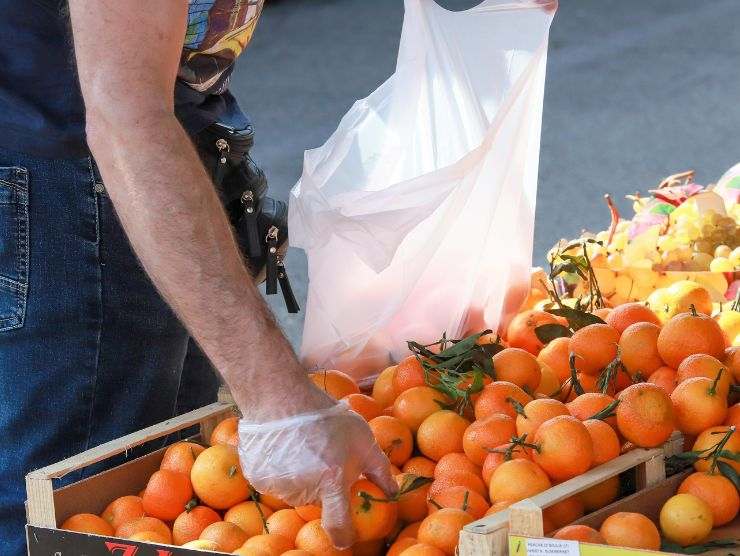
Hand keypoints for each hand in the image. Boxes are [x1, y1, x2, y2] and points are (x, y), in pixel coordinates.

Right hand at [237, 404, 396, 548]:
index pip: (338, 525)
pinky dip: (280, 470)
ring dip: (301, 477)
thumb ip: (379, 470)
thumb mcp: (363, 439)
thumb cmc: (328, 418)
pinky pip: (275, 482)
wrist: (284, 398)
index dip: (344, 536)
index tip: (346, 538)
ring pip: (295, 491)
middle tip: (323, 458)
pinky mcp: (258, 478)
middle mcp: (304, 489)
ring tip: (303, 448)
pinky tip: (284, 448)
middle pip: (317, 500)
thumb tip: (393, 492)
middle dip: (323, 486)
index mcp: (331, 482)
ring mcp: (278, 485)